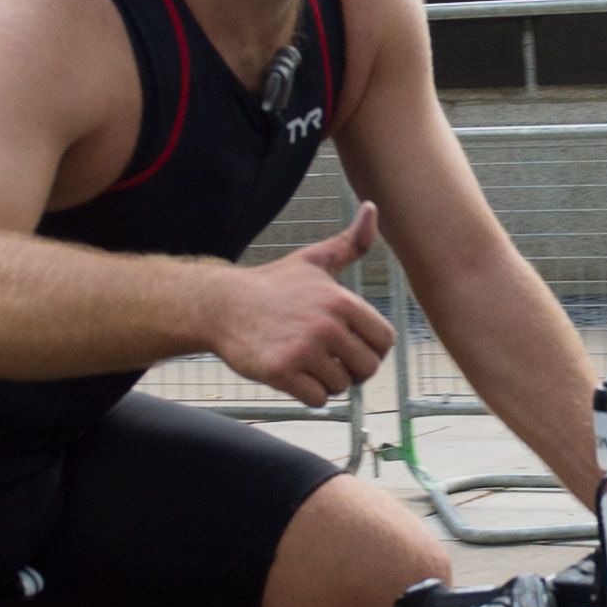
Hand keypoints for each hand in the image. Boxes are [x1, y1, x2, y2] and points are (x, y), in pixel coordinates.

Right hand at [212, 202, 396, 408]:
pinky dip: (308, 394)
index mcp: (341, 301)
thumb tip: (372, 207)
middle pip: (367, 368)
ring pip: (341, 386)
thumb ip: (351, 242)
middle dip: (351, 370)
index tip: (352, 346)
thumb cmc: (273, 285)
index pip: (384, 341)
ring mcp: (304, 349)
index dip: (371, 349)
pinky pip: (317, 399)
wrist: (222, 305)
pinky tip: (293, 375)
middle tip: (329, 361)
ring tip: (307, 364)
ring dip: (327, 382)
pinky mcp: (282, 371)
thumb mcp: (314, 259)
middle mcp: (327, 325)